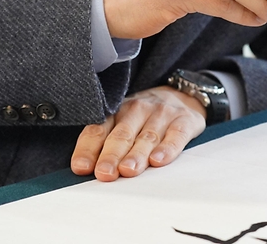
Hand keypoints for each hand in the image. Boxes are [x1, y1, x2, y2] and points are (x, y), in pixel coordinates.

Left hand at [71, 86, 206, 180]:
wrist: (184, 94)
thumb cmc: (146, 117)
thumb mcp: (123, 121)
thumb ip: (105, 142)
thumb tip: (85, 170)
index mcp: (117, 111)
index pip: (98, 129)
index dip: (89, 148)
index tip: (81, 167)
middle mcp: (138, 109)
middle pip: (122, 135)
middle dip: (111, 155)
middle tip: (105, 173)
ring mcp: (162, 114)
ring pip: (147, 137)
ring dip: (137, 155)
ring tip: (128, 170)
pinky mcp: (184, 121)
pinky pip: (175, 135)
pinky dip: (167, 149)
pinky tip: (159, 160)